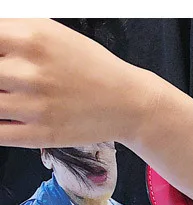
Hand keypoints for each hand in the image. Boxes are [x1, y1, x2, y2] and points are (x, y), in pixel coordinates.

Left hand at [0, 19, 155, 146]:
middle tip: (6, 82)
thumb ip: (11, 30)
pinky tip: (4, 118)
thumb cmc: (92, 67)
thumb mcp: (50, 31)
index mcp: (30, 38)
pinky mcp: (42, 135)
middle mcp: (30, 72)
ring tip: (10, 97)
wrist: (129, 103)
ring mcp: (36, 106)